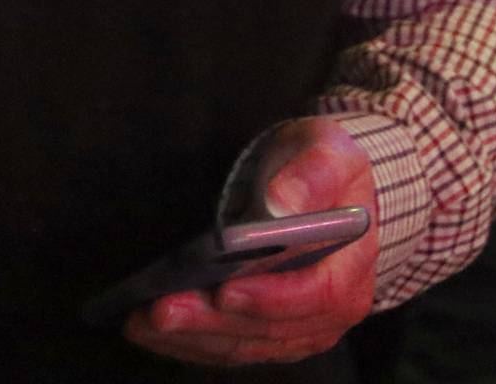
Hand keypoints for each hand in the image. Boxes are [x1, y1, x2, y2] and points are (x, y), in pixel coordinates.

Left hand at [122, 117, 377, 365]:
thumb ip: (311, 174)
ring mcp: (298, 326)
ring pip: (244, 343)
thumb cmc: (324, 165)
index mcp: (351, 268)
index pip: (317, 294)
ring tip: (143, 320)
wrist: (322, 184)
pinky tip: (153, 330)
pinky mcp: (269, 330)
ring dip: (192, 337)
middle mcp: (329, 311)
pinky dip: (192, 342)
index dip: (271, 297)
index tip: (225, 289)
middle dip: (212, 321)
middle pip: (269, 328)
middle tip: (162, 309)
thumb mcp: (328, 151)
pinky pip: (232, 345)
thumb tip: (280, 205)